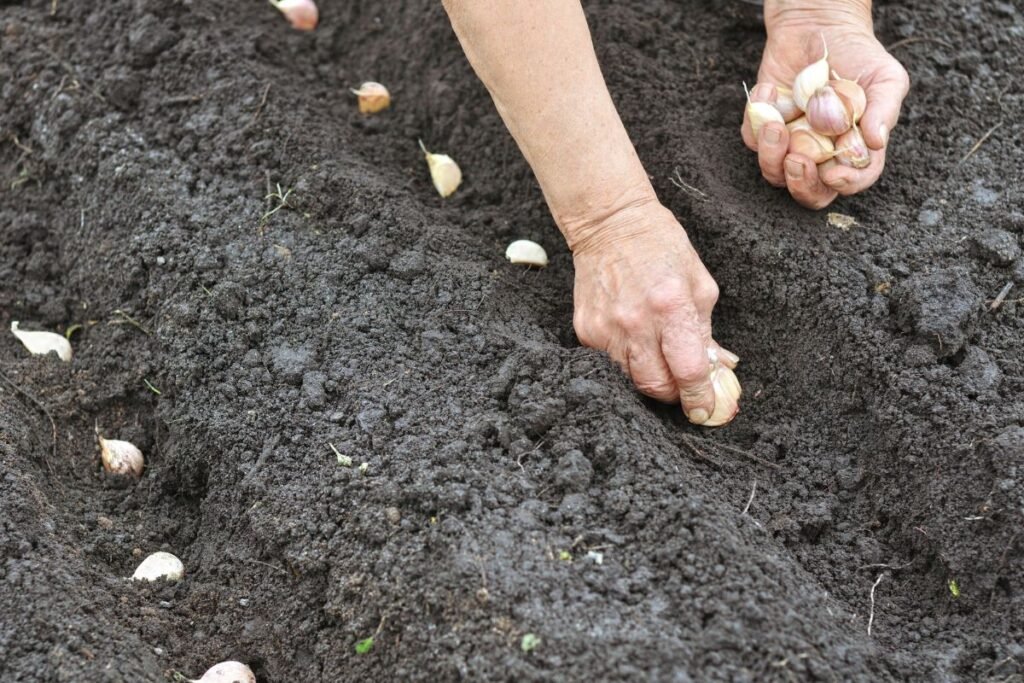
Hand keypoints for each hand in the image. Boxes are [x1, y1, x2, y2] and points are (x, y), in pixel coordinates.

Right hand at [569, 199, 738, 424]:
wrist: (610, 224)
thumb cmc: (661, 247)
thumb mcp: (699, 284)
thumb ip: (706, 331)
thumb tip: (718, 370)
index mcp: (670, 306)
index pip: (688, 370)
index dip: (700, 397)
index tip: (705, 410)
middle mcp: (635, 322)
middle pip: (656, 386)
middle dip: (675, 394)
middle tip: (684, 387)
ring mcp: (605, 329)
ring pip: (631, 380)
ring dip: (650, 378)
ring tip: (660, 360)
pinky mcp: (585, 331)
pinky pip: (610, 365)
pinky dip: (627, 363)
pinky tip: (635, 342)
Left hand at [741, 2, 909, 207]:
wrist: (821, 25)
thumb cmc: (859, 55)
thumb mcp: (885, 78)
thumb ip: (884, 110)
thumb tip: (876, 142)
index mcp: (853, 150)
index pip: (853, 180)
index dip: (845, 184)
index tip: (833, 173)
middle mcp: (821, 154)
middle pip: (809, 191)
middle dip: (801, 184)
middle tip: (797, 161)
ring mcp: (790, 143)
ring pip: (774, 172)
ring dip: (770, 155)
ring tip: (774, 125)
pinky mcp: (763, 127)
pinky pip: (750, 138)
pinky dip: (755, 118)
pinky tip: (769, 89)